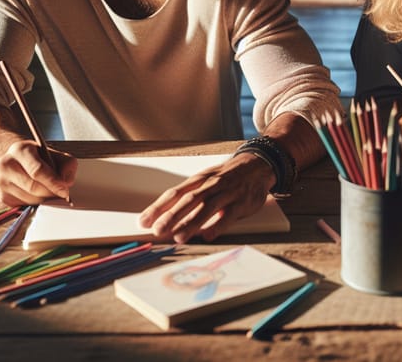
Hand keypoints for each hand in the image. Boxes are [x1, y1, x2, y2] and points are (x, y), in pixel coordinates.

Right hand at [0, 139, 75, 204]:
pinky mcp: (2, 196)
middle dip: (51, 193)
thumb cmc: (40, 157)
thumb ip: (67, 164)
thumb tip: (66, 182)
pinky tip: (39, 193)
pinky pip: (24, 205)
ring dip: (44, 199)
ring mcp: (1, 182)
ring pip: (29, 199)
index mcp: (20, 150)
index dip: (53, 182)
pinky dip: (36, 203)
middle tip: (62, 194)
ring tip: (50, 191)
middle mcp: (6, 165)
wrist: (19, 159)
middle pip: (33, 187)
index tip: (64, 191)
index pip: (37, 170)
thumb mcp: (57, 154)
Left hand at [139, 152, 275, 243]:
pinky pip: (230, 214)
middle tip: (158, 230)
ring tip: (179, 237)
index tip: (143, 221)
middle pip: (189, 200)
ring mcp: (228, 192)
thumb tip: (164, 217)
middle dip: (172, 215)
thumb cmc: (227, 176)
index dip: (159, 207)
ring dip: (192, 222)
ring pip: (208, 206)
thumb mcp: (206, 181)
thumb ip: (189, 198)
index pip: (175, 193)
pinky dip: (218, 225)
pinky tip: (208, 235)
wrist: (258, 164)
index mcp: (199, 180)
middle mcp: (211, 184)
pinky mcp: (243, 202)